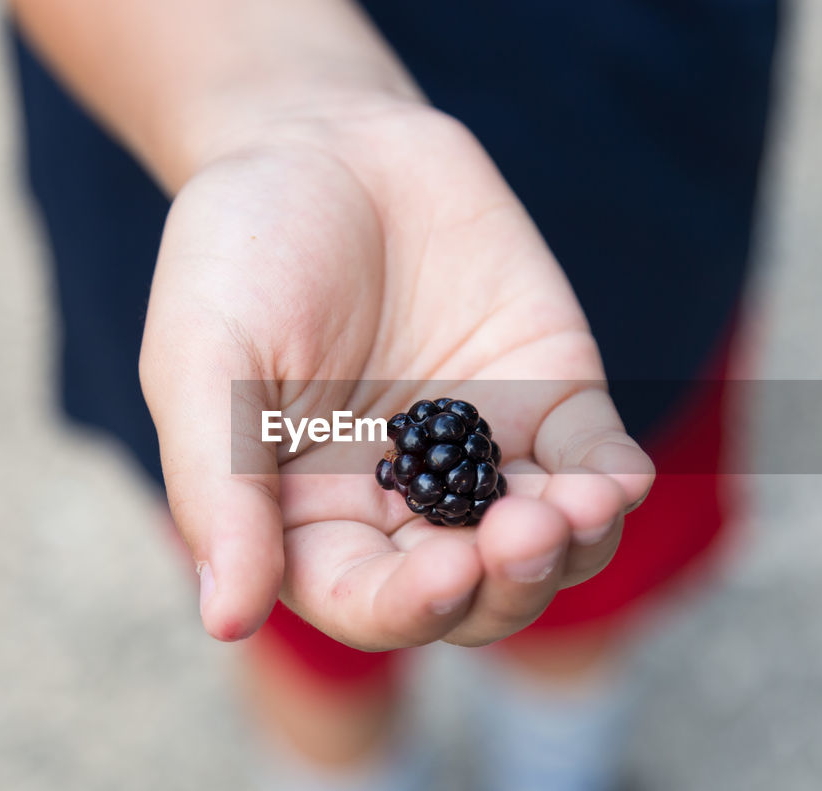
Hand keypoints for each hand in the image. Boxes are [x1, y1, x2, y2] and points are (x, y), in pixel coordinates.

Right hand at [139, 102, 653, 649]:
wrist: (321, 139)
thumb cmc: (239, 250)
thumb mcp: (202, 359)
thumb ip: (220, 488)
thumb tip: (227, 620)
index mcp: (314, 519)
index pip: (369, 601)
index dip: (411, 607)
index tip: (446, 573)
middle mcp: (406, 505)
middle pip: (473, 594)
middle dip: (507, 584)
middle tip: (523, 535)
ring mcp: (485, 455)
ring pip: (548, 545)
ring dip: (574, 544)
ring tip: (583, 506)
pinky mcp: (548, 398)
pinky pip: (593, 460)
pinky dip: (612, 479)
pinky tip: (619, 477)